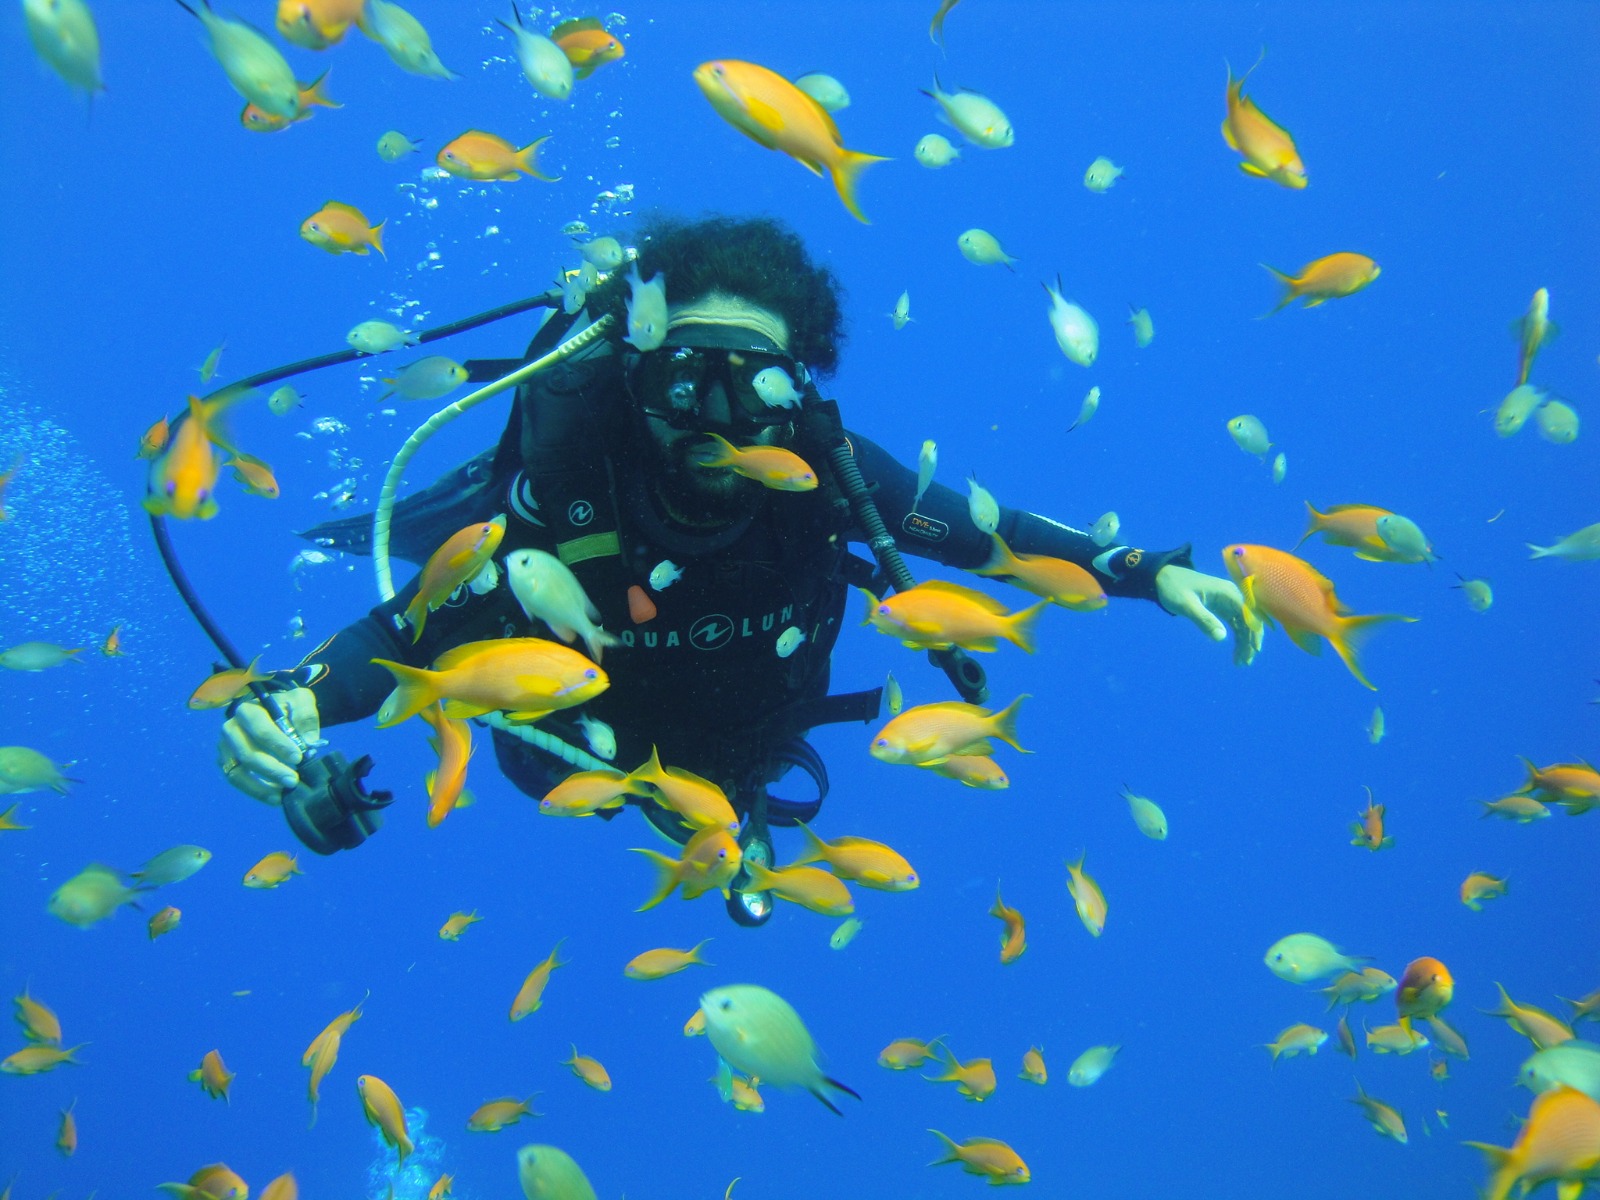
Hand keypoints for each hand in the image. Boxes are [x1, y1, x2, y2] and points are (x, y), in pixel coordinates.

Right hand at [218, 687, 320, 803]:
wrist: (273, 712)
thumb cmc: (286, 707)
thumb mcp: (300, 701)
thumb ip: (306, 715)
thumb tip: (308, 741)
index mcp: (248, 710)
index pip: (260, 728)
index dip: (278, 744)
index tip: (298, 758)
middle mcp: (231, 729)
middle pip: (246, 753)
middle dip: (271, 769)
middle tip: (293, 780)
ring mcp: (226, 748)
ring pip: (237, 772)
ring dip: (261, 786)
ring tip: (283, 794)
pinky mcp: (226, 763)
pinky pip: (236, 781)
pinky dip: (255, 791)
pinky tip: (275, 797)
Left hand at [1155, 565, 1261, 665]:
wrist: (1163, 578)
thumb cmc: (1174, 588)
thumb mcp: (1187, 605)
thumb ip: (1204, 619)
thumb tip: (1221, 637)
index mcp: (1228, 592)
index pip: (1249, 613)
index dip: (1254, 632)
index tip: (1254, 649)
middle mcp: (1233, 596)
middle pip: (1250, 620)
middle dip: (1250, 641)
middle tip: (1245, 662)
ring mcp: (1229, 602)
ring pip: (1244, 624)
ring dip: (1244, 642)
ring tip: (1240, 662)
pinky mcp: (1223, 608)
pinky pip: (1236, 624)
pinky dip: (1238, 637)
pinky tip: (1236, 651)